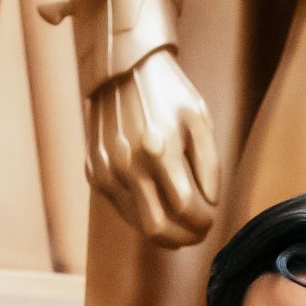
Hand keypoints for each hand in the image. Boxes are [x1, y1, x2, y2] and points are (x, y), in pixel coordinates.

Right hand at [89, 56, 222, 245]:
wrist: (121, 68)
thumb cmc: (168, 92)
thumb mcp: (199, 119)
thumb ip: (209, 165)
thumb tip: (210, 204)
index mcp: (159, 148)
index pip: (186, 208)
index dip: (204, 221)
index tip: (212, 219)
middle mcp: (128, 163)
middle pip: (158, 227)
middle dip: (185, 237)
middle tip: (200, 233)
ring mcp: (106, 170)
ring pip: (138, 224)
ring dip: (166, 232)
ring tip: (183, 225)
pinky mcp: (94, 171)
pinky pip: (122, 209)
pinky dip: (143, 215)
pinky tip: (160, 208)